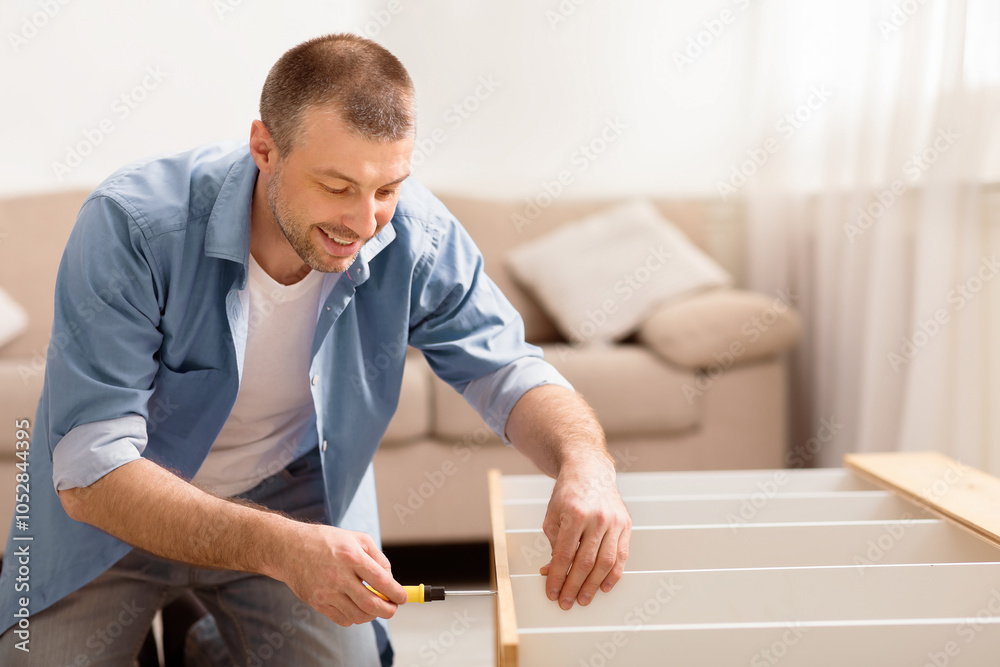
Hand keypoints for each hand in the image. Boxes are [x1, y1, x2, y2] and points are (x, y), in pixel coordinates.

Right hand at [272, 523, 406, 626]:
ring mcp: (326, 592)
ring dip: (372, 615)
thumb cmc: (326, 541)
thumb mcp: (356, 538)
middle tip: (393, 608)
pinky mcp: (317, 602)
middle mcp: (339, 576)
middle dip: (388, 610)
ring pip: (358, 615)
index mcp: (351, 556)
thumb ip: (377, 557)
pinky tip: (356, 606)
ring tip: (375, 606)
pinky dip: (354, 617)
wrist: (289, 548)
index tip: (403, 598)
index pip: (381, 581)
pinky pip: (342, 619)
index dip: (397, 593)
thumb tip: (390, 579)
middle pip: (371, 604)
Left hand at [539, 457, 630, 609]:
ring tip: (584, 599)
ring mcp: (614, 522)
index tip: (552, 592)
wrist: (590, 471)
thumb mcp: (552, 515)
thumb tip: (550, 571)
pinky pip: (622, 555)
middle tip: (567, 602)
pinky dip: (614, 574)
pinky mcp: (626, 525)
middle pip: (585, 562)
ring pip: (605, 562)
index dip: (557, 577)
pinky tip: (604, 586)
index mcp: (574, 513)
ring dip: (594, 585)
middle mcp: (597, 518)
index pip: (564, 554)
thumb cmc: (568, 493)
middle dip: (574, 586)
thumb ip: (552, 543)